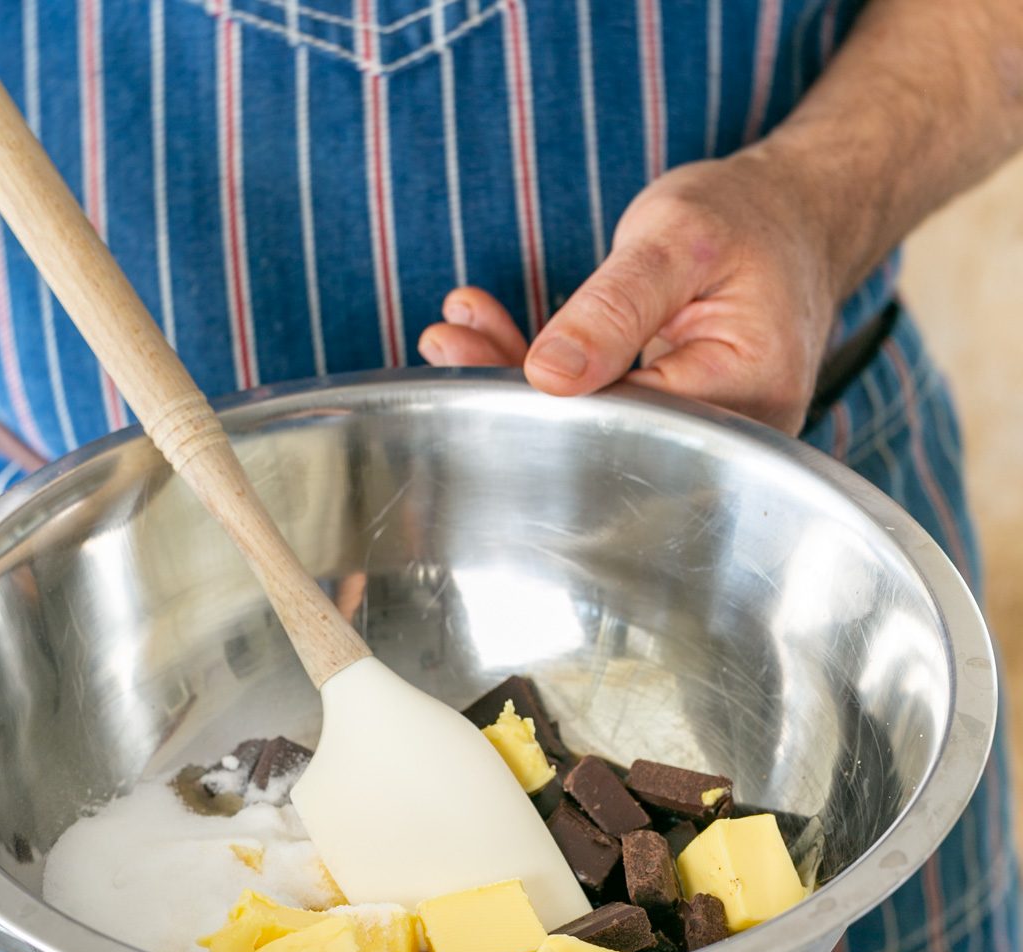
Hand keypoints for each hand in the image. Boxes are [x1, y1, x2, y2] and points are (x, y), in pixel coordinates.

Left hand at [418, 147, 843, 434]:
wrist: (796, 219)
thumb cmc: (748, 220)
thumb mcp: (680, 239)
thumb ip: (617, 307)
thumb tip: (550, 377)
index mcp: (743, 398)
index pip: (617, 419)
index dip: (536, 395)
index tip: (466, 352)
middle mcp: (728, 440)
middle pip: (598, 434)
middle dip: (510, 390)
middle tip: (446, 342)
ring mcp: (701, 441)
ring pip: (591, 427)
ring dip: (516, 381)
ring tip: (457, 333)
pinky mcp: (673, 428)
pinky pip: (599, 413)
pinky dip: (546, 378)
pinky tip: (493, 337)